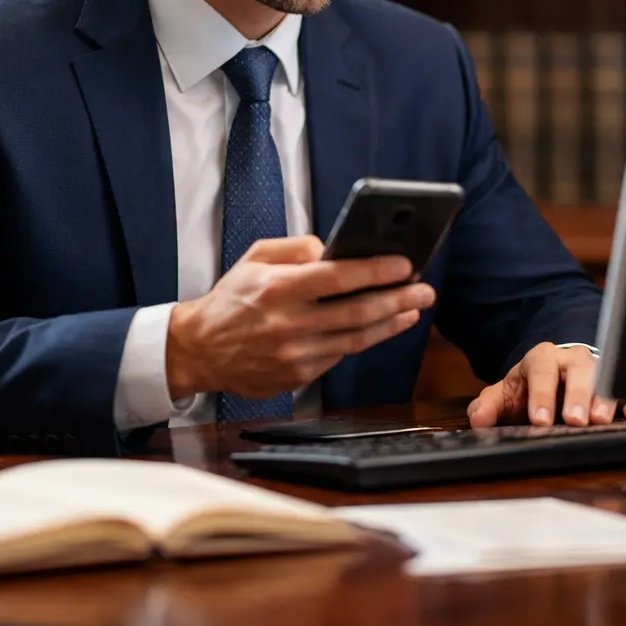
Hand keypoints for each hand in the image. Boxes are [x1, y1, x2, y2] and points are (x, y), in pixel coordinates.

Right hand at [166, 235, 434, 399]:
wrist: (200, 351)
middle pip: (357, 312)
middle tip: (425, 289)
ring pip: (356, 339)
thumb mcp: (254, 258)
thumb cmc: (231, 300)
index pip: (337, 277)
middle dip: (398, 299)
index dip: (375, 271)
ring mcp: (295, 355)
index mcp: (277, 289)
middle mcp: (288, 324)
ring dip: (391, 323)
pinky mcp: (298, 377)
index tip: (404, 264)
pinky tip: (384, 327)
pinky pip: (340, 355)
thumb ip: (295, 248)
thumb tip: (332, 248)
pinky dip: (365, 340)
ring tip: (414, 308)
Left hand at [466, 342, 625, 427]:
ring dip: (607, 397)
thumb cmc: (534, 388)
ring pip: (607, 373)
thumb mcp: (508, 394)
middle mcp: (573, 358)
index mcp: (542, 358)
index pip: (541, 370)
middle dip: (577, 394)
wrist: (561, 374)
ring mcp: (601, 366)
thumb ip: (490, 406)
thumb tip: (479, 419)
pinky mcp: (623, 379)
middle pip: (578, 368)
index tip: (540, 420)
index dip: (541, 394)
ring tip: (604, 419)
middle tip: (576, 421)